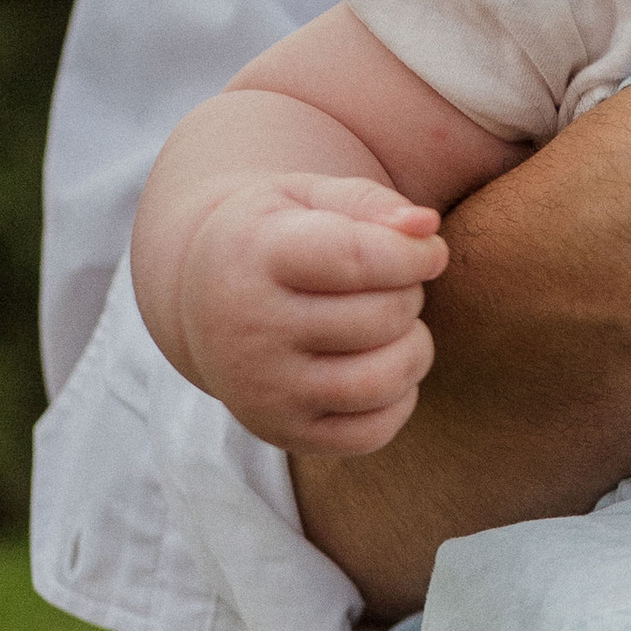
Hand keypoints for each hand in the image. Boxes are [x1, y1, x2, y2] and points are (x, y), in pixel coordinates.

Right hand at [176, 173, 446, 454]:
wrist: (200, 301)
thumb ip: (369, 203)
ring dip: (414, 350)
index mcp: (255, 256)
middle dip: (409, 295)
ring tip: (399, 328)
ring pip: (381, 381)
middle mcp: (251, 329)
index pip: (360, 258)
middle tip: (394, 286)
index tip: (429, 252)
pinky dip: (399, 399)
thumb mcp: (307, 197)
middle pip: (381, 317)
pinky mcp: (282, 432)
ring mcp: (263, 390)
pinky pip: (372, 432)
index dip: (416, 254)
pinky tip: (381, 365)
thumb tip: (427, 227)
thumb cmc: (274, 237)